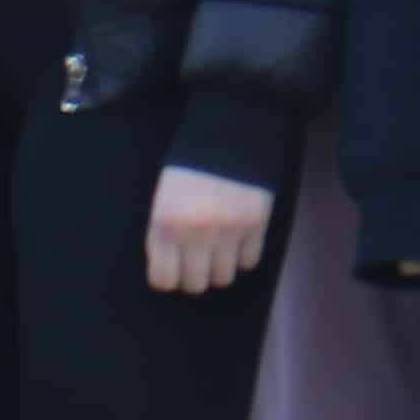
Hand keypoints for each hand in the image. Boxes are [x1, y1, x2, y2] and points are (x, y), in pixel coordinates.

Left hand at [145, 165, 274, 296]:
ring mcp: (227, 230)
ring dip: (222, 268)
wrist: (230, 135)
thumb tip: (171, 272)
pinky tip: (240, 241)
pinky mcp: (255, 224)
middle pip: (195, 284)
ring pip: (223, 277)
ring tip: (221, 251)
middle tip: (199, 261)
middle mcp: (195, 233)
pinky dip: (245, 256)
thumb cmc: (190, 171)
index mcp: (165, 226)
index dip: (170, 277)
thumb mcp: (163, 202)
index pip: (163, 280)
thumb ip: (164, 236)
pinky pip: (250, 261)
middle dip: (196, 275)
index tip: (176, 269)